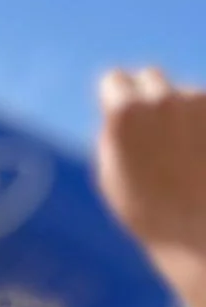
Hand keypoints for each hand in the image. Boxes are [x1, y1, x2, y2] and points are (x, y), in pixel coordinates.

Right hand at [97, 68, 205, 306]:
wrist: (197, 230)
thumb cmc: (147, 209)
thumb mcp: (111, 173)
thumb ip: (112, 132)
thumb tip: (119, 107)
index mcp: (124, 113)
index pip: (113, 80)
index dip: (114, 98)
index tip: (118, 115)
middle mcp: (162, 98)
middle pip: (150, 77)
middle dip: (147, 96)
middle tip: (149, 132)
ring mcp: (197, 101)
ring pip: (182, 95)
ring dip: (179, 114)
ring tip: (181, 157)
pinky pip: (204, 110)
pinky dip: (201, 126)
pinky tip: (198, 156)